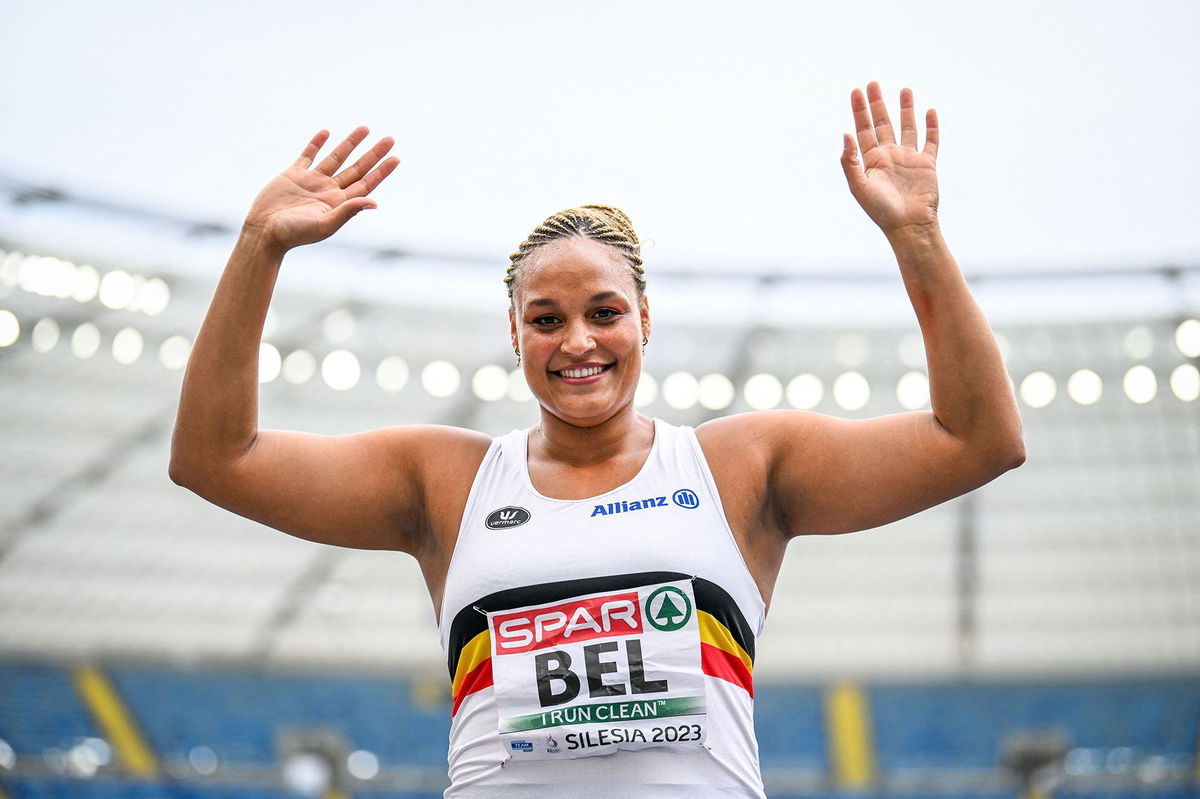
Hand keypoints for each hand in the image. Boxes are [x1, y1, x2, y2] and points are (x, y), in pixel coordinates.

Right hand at [244, 127, 398, 250]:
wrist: (264, 232)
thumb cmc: (294, 234)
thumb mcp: (324, 224)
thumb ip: (348, 211)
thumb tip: (374, 203)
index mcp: (339, 204)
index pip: (366, 184)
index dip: (381, 171)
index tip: (396, 158)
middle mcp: (328, 191)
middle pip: (357, 168)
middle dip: (373, 154)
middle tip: (390, 139)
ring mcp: (312, 182)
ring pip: (336, 157)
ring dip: (350, 143)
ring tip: (365, 128)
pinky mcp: (293, 175)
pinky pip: (308, 156)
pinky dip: (316, 144)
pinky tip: (326, 133)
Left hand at [841, 82, 939, 237]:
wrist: (908, 226)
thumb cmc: (881, 210)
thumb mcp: (859, 186)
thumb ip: (850, 161)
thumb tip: (845, 134)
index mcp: (871, 161)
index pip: (863, 130)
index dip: (859, 110)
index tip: (856, 91)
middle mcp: (889, 157)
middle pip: (882, 124)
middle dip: (877, 104)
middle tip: (872, 83)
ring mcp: (909, 159)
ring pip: (907, 128)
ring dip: (905, 109)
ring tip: (904, 89)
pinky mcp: (927, 164)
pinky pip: (930, 142)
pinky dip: (931, 127)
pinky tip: (930, 112)